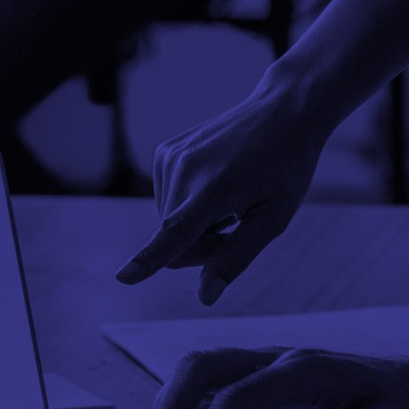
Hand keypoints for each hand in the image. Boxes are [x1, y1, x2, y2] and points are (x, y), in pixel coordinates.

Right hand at [120, 79, 334, 299]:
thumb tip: (205, 297)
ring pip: (167, 224)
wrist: (282, 111)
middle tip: (237, 223)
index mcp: (216, 188)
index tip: (122, 277)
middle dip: (201, 247)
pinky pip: (166, 201)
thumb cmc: (286, 168)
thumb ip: (236, 257)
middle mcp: (184, 169)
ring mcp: (170, 156)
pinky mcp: (164, 151)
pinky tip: (215, 183)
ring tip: (229, 200)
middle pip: (174, 242)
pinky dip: (188, 204)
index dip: (148, 260)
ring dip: (195, 225)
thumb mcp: (274, 218)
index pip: (175, 233)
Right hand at [149, 346, 408, 408]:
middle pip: (205, 365)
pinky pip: (214, 386)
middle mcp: (280, 361)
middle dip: (171, 408)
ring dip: (172, 407)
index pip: (239, 393)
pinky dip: (187, 408)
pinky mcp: (266, 385)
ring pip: (202, 370)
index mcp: (305, 370)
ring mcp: (270, 369)